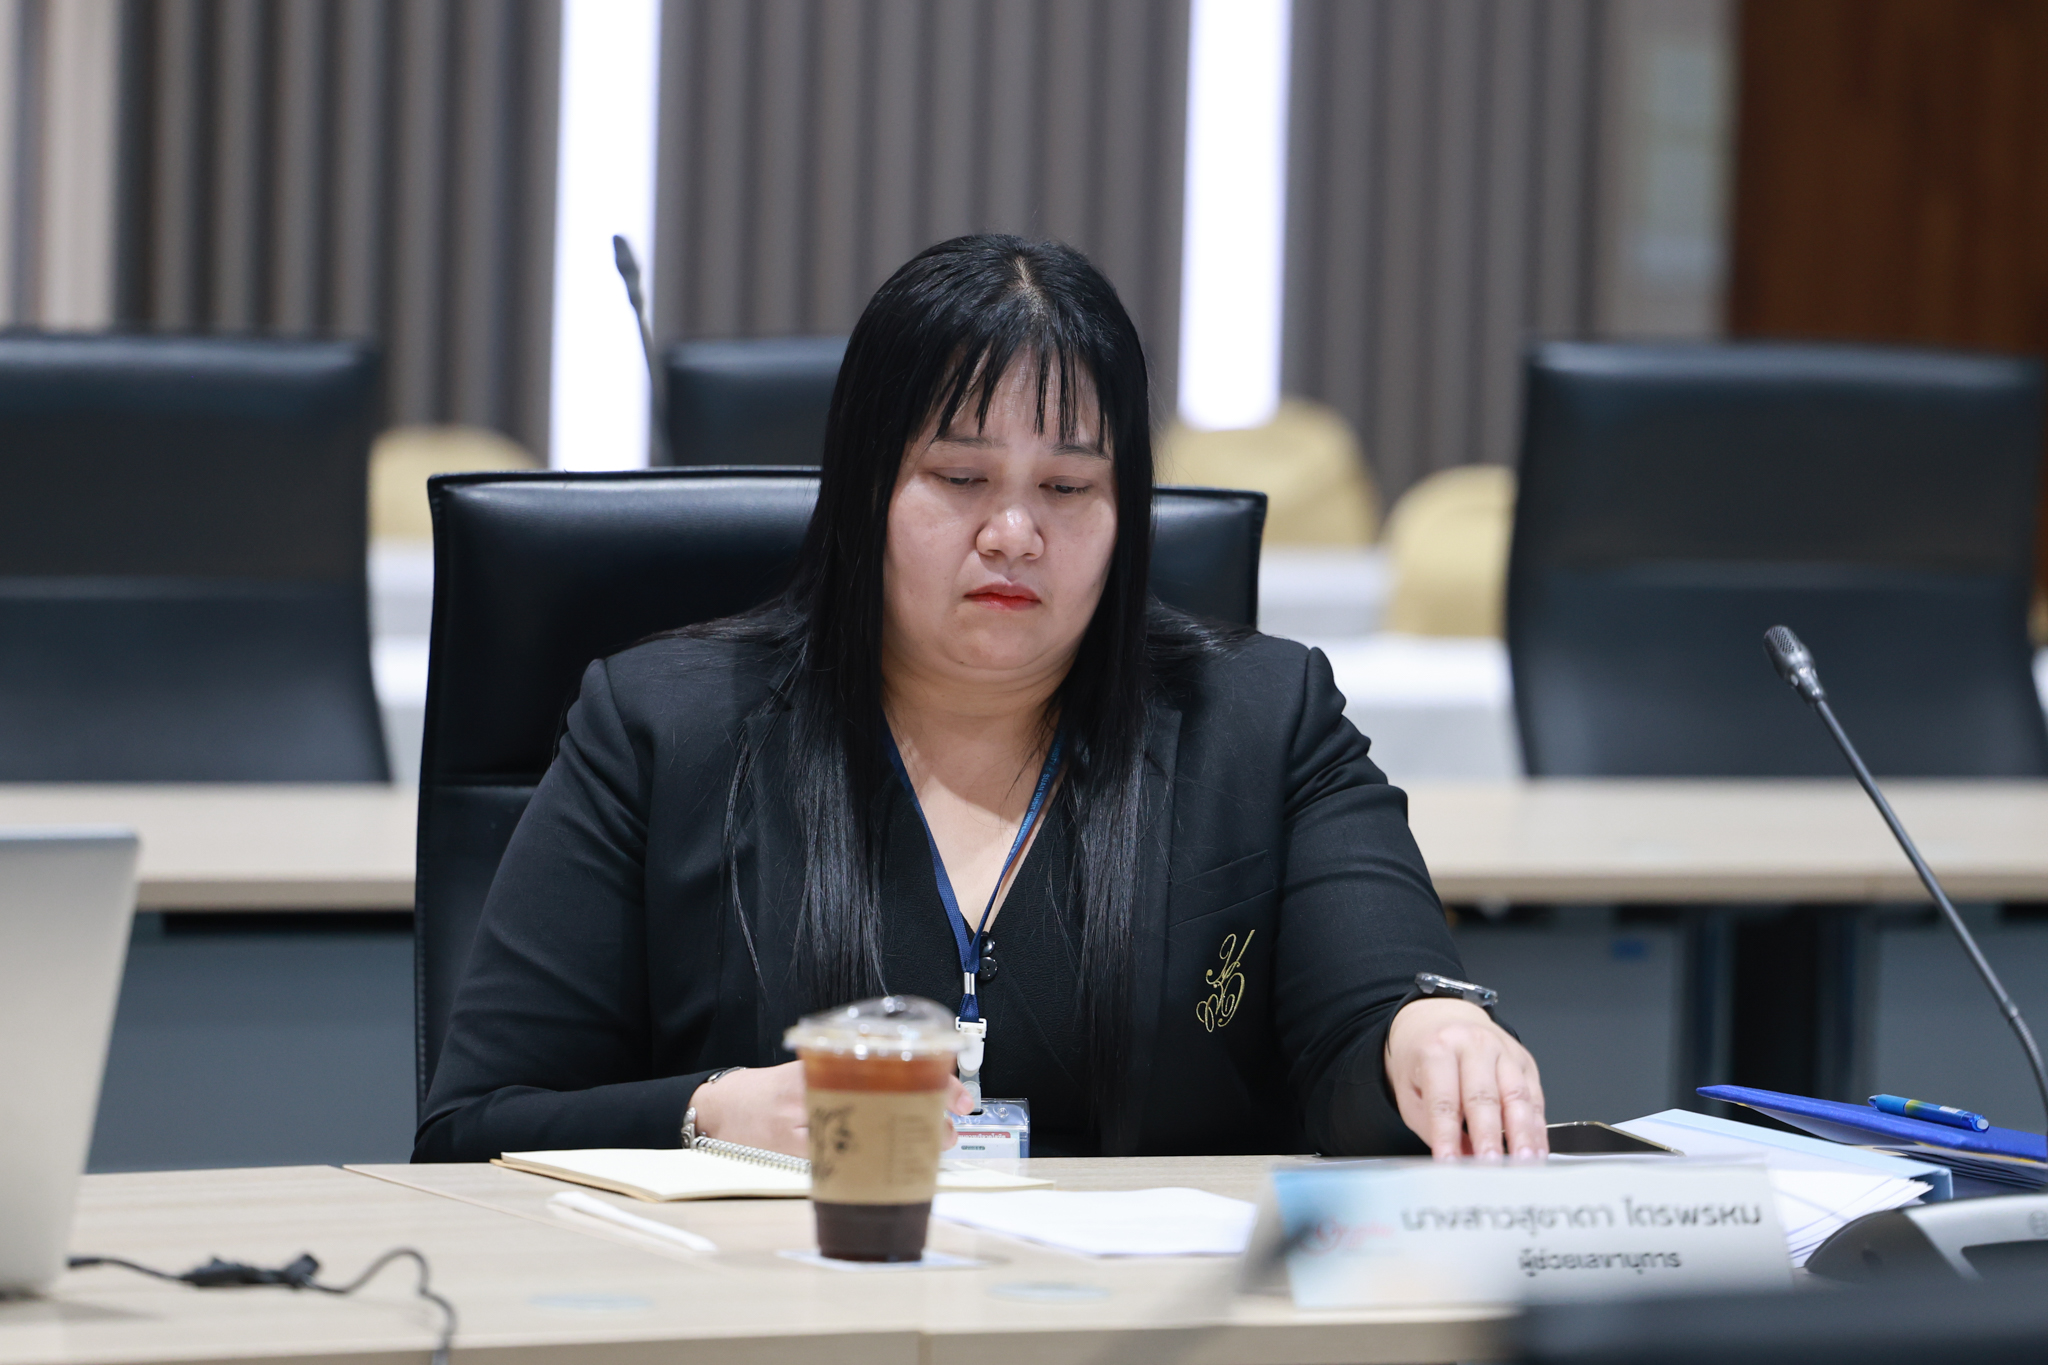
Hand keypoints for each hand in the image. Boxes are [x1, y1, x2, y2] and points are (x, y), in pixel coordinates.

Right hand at [691, 1061, 976, 1157]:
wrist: (717, 1111)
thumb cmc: (767, 1088)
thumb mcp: (808, 1066)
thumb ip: (849, 1065)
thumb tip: (913, 1073)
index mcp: (821, 1065)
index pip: (883, 1065)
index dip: (926, 1077)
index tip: (954, 1086)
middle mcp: (811, 1094)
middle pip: (881, 1102)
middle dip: (924, 1114)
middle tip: (951, 1126)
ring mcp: (800, 1129)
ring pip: (866, 1137)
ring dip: (905, 1142)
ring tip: (932, 1146)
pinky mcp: (792, 1159)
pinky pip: (839, 1165)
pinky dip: (870, 1167)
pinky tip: (891, 1168)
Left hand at [1384, 998, 1546, 1159]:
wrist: (1444, 1019)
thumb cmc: (1426, 1057)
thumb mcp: (1410, 1089)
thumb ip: (1432, 1126)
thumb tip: (1462, 1158)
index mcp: (1438, 1048)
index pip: (1443, 1100)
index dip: (1446, 1135)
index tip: (1450, 1163)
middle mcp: (1474, 1045)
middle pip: (1484, 1096)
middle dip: (1488, 1136)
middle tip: (1490, 1167)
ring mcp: (1504, 1051)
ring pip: (1517, 1096)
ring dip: (1522, 1134)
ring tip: (1523, 1163)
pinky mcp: (1525, 1062)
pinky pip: (1535, 1098)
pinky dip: (1537, 1129)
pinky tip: (1537, 1151)